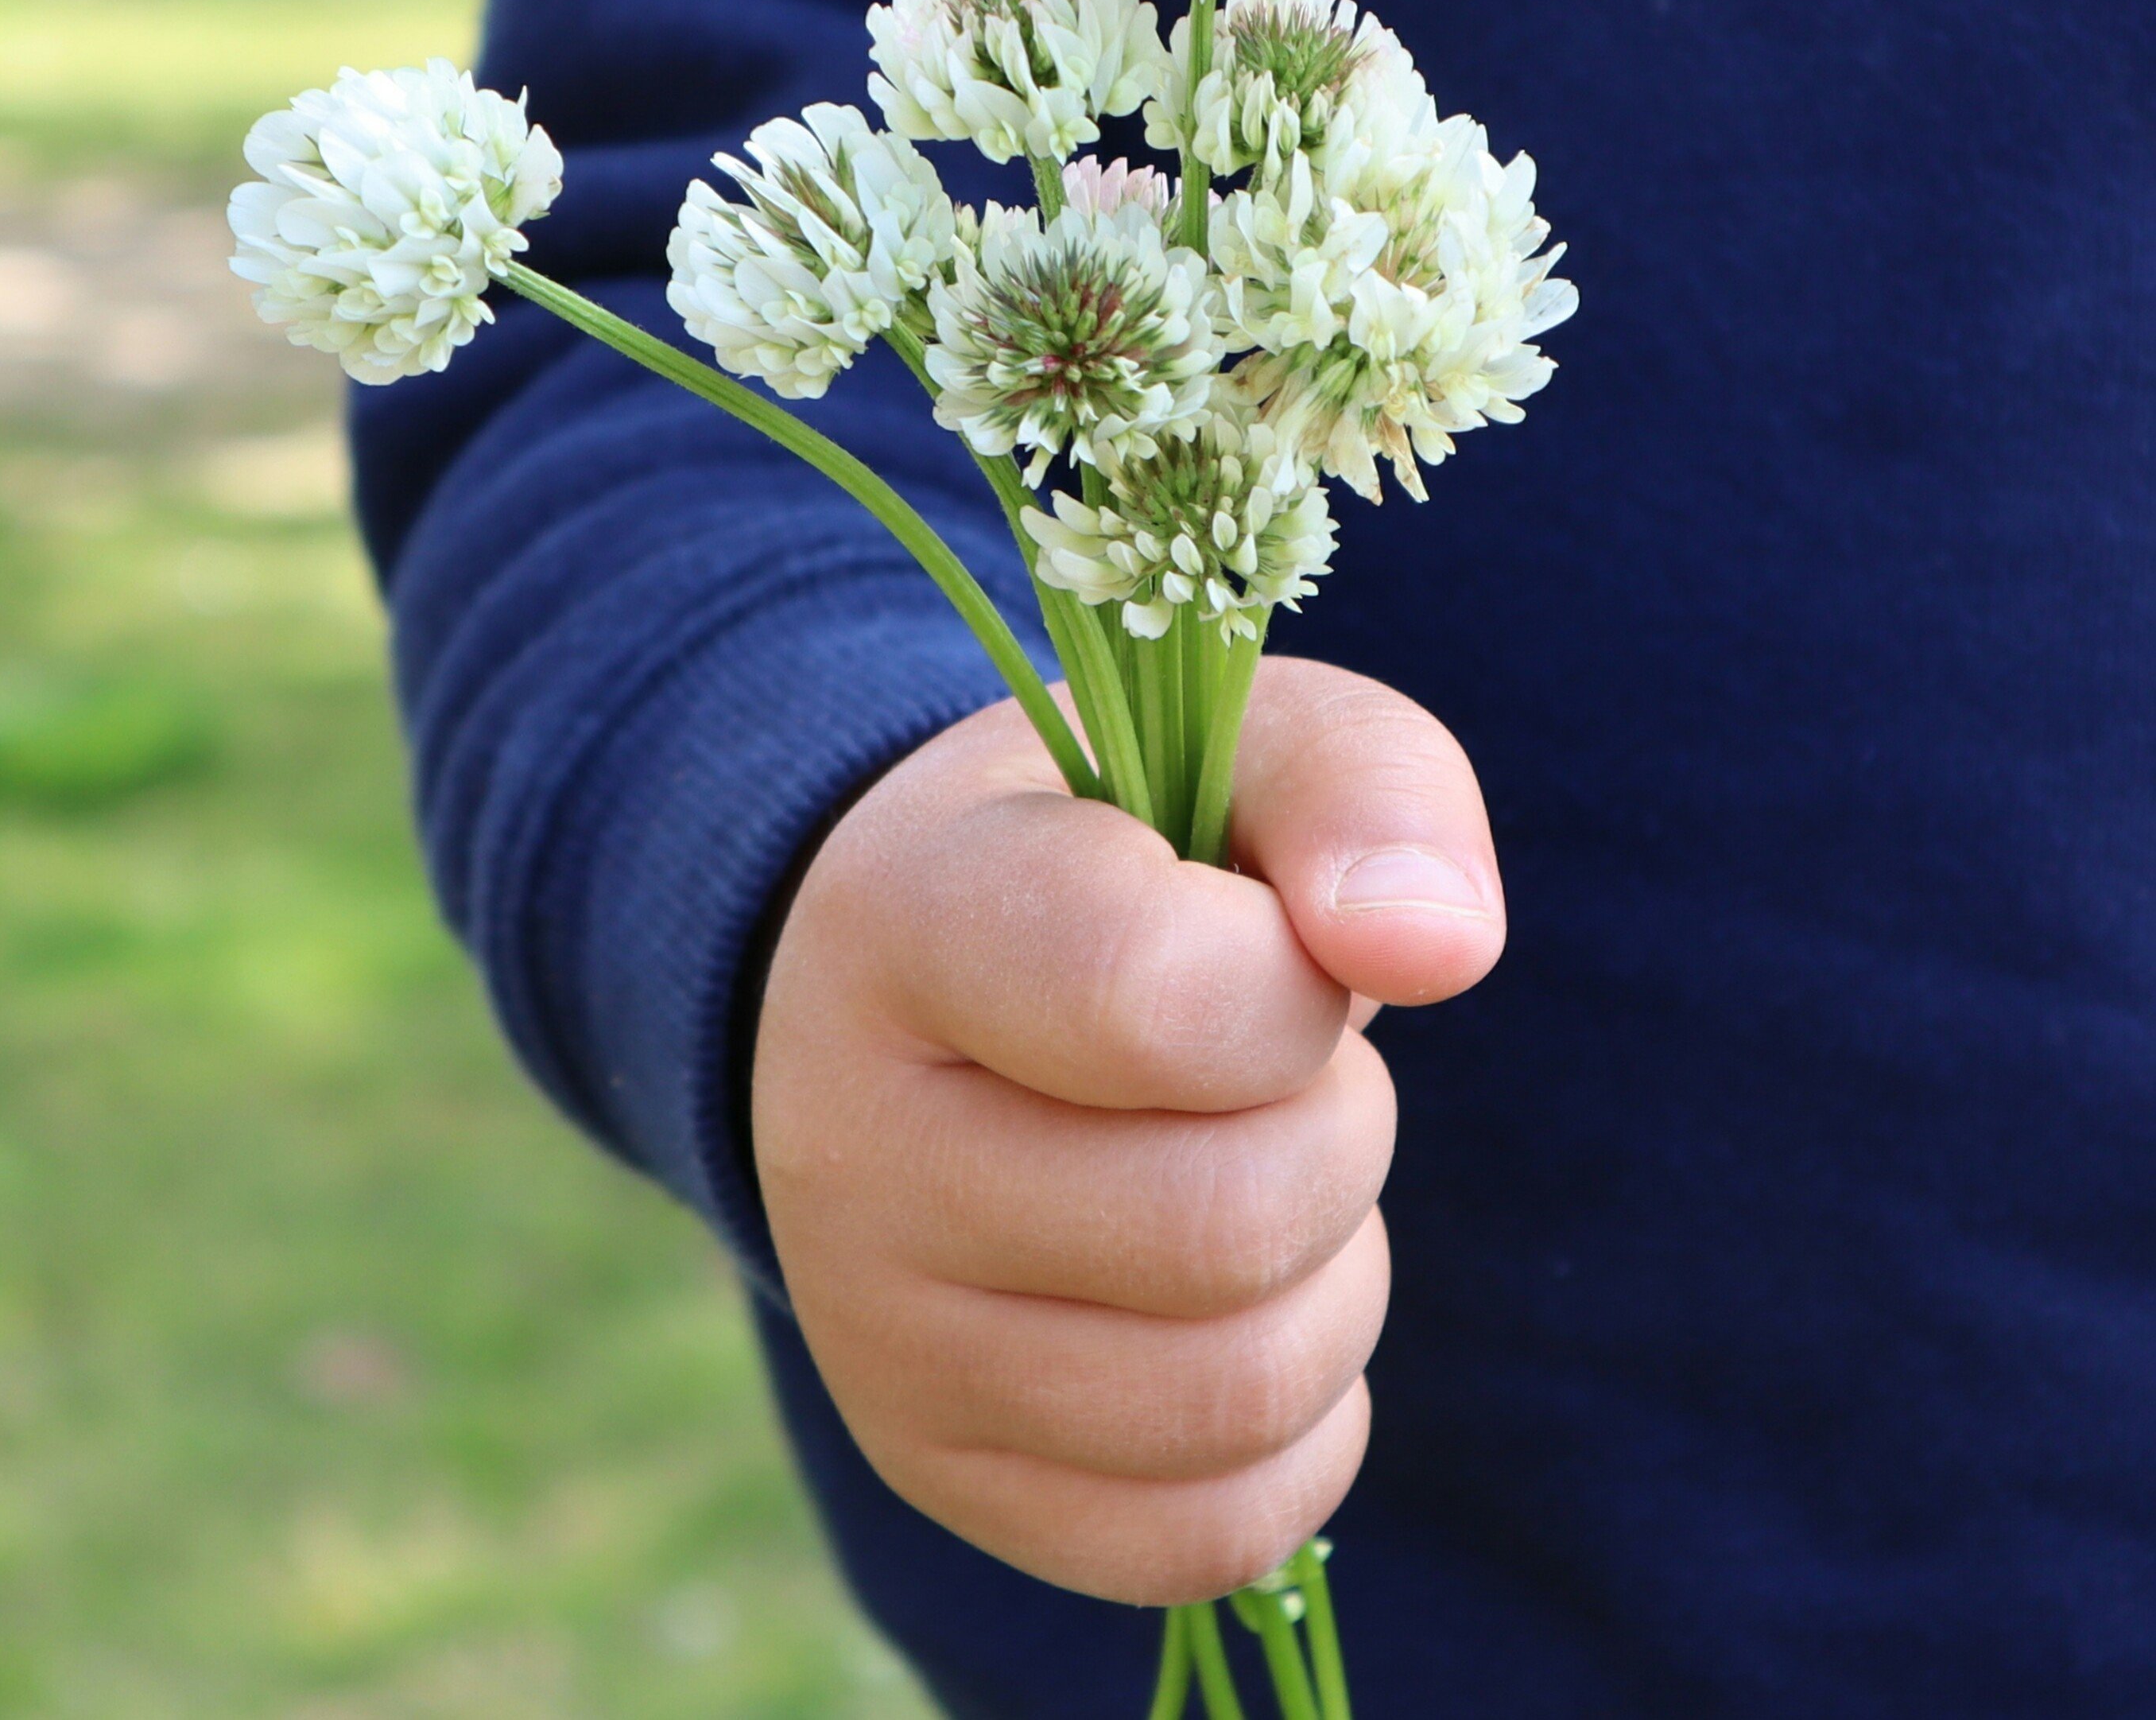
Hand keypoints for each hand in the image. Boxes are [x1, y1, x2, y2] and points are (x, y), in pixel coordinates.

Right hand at [752, 657, 1503, 1605]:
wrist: (904, 1009)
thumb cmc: (1109, 864)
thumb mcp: (1225, 755)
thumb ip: (1360, 787)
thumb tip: (1439, 947)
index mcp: (903, 925)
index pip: (1156, 1002)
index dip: (1292, 985)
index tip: (1261, 940)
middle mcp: (846, 1149)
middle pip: (1226, 1223)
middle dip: (1331, 1139)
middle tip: (1266, 1076)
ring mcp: (877, 1336)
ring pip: (1236, 1391)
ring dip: (1325, 1283)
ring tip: (1244, 1180)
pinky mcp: (938, 1472)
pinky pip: (1212, 1530)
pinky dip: (1293, 1432)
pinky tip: (1229, 1315)